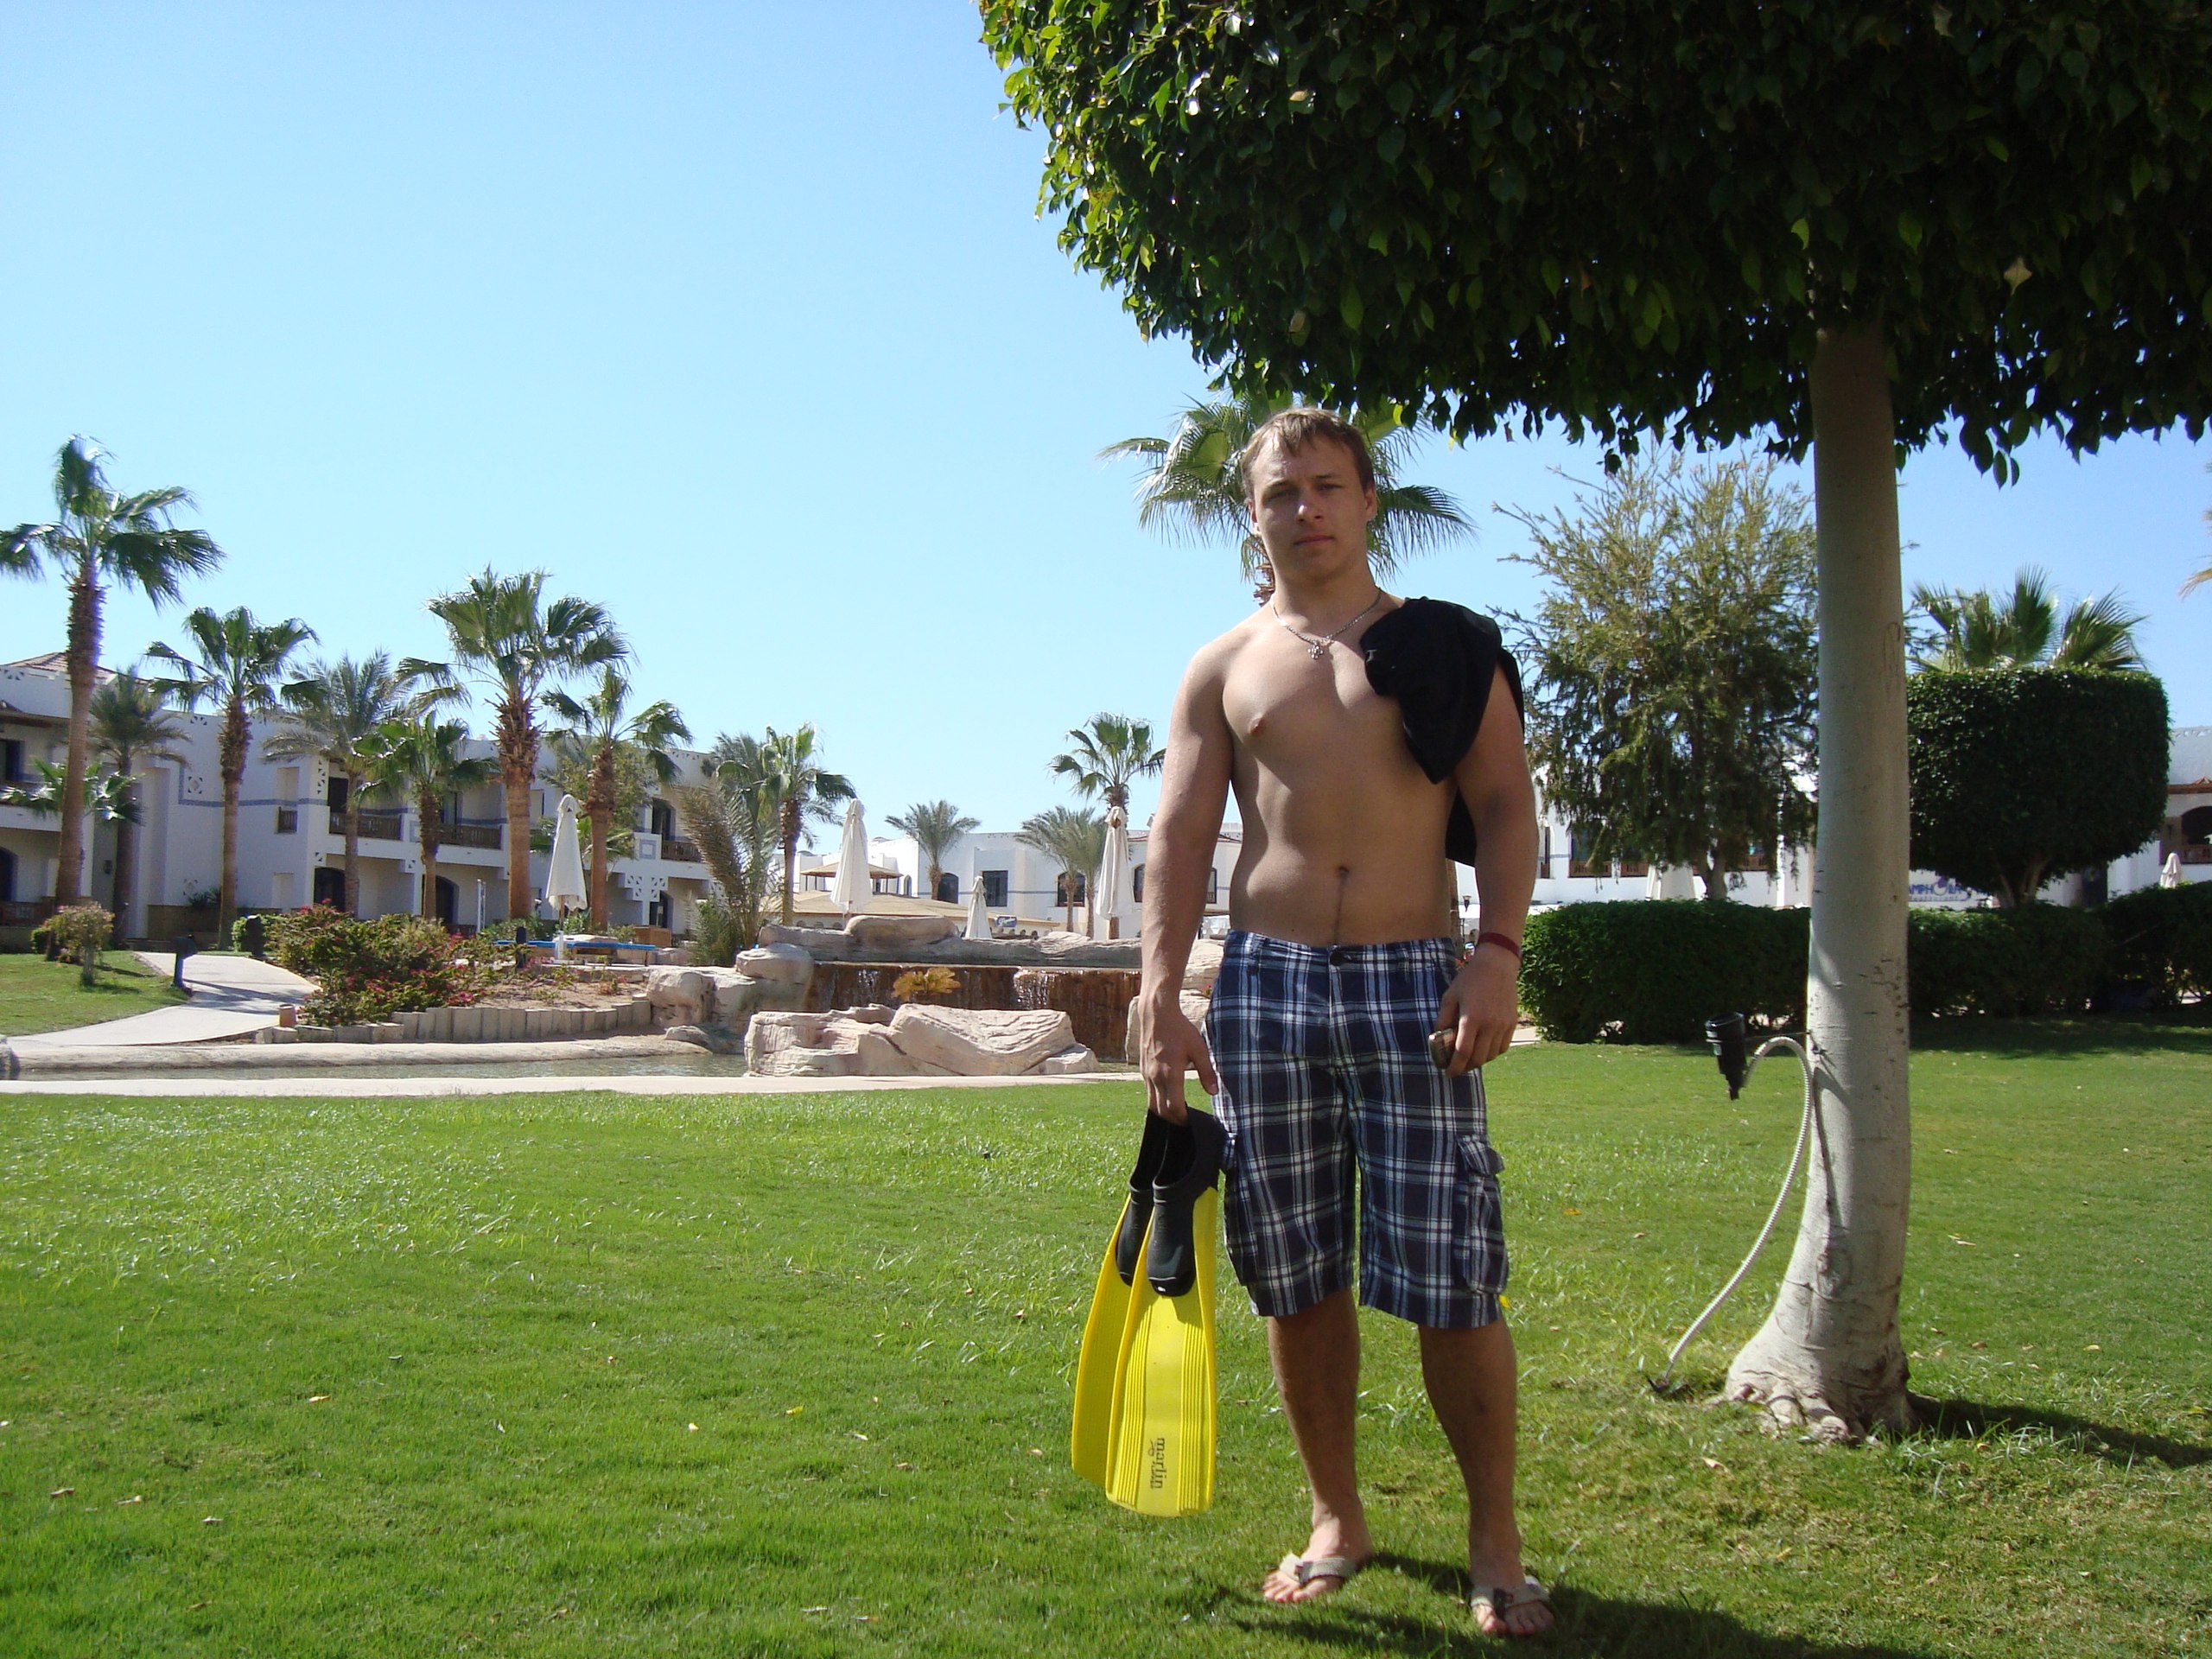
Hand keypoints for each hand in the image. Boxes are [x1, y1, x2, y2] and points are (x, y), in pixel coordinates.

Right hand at [1138, 996, 1217, 1122]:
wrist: (1156, 1014)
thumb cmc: (1180, 1030)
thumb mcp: (1198, 1049)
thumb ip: (1207, 1072)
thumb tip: (1214, 1092)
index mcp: (1170, 1073)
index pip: (1173, 1107)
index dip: (1183, 1118)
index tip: (1193, 1120)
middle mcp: (1155, 1077)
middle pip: (1161, 1110)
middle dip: (1174, 1120)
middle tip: (1187, 1121)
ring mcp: (1147, 1074)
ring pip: (1152, 1103)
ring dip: (1164, 1112)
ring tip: (1178, 1113)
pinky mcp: (1143, 1070)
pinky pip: (1148, 1092)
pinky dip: (1157, 1101)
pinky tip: (1168, 1097)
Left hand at [1437, 948, 1518, 1075]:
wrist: (1497, 965)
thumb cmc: (1470, 979)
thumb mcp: (1450, 996)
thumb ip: (1443, 1019)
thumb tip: (1437, 1039)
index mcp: (1471, 1018)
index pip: (1463, 1052)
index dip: (1454, 1066)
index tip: (1447, 1073)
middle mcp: (1490, 1025)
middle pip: (1478, 1058)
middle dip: (1465, 1067)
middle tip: (1456, 1068)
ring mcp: (1503, 1025)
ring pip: (1491, 1055)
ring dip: (1479, 1062)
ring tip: (1468, 1059)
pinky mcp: (1512, 1023)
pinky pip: (1502, 1047)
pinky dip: (1492, 1053)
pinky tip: (1483, 1050)